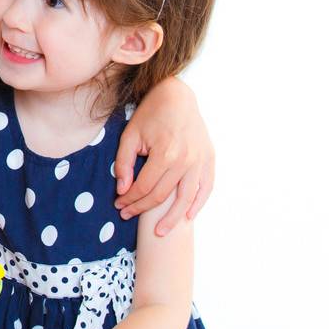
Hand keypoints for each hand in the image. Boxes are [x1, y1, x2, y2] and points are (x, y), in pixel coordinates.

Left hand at [115, 82, 214, 236]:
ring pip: (186, 198)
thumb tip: (123, 189)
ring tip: (160, 232)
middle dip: (142, 208)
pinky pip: (206, 188)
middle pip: (162, 195)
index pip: (144, 187)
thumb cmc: (150, 115)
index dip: (130, 199)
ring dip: (172, 218)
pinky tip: (187, 216)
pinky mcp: (210, 159)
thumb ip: (124, 163)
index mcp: (165, 154)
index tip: (119, 205)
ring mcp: (201, 161)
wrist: (177, 96)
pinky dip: (198, 204)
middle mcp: (186, 160)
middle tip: (128, 215)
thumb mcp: (130, 135)